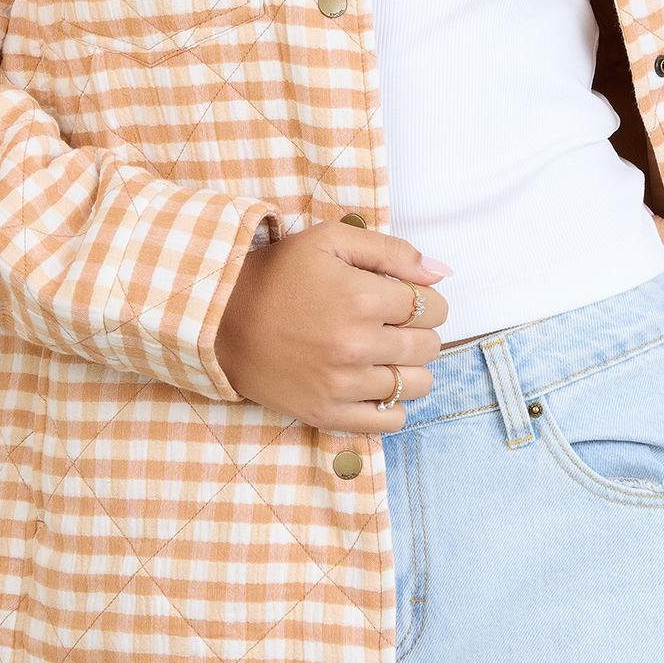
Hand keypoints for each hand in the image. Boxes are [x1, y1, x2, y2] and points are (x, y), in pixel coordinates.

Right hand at [214, 220, 450, 431]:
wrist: (220, 318)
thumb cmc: (279, 274)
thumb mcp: (331, 241)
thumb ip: (392, 252)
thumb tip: (443, 273)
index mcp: (361, 298)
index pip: (431, 307)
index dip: (426, 300)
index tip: (406, 300)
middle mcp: (355, 345)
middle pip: (428, 346)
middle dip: (420, 331)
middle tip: (395, 324)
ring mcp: (342, 385)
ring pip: (416, 385)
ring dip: (411, 368)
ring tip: (387, 354)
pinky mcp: (326, 413)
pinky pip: (389, 421)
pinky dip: (393, 405)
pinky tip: (376, 384)